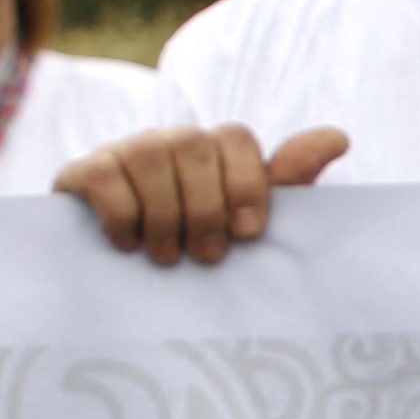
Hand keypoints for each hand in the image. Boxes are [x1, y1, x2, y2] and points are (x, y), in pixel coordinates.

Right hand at [54, 125, 347, 266]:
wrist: (107, 281)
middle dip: (206, 206)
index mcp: (210, 153)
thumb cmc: (186, 252)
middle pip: (196, 143)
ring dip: (165, 213)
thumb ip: (283, 184)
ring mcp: (122, 153)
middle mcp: (167, 143)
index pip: (236, 138)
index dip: (248, 182)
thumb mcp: (238, 225)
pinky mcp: (80, 174)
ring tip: (166, 258)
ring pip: (151, 154)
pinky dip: (121, 213)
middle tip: (206, 257)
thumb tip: (339, 137)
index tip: (247, 233)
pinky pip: (105, 174)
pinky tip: (126, 246)